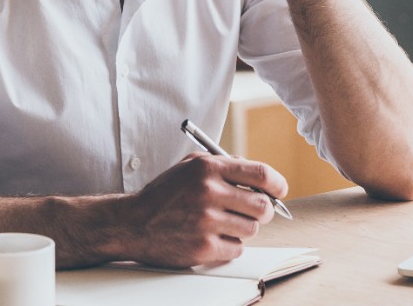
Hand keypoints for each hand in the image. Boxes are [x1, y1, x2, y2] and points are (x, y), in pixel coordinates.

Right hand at [118, 154, 287, 267]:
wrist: (133, 222)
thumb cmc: (165, 194)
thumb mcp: (190, 166)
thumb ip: (224, 163)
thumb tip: (259, 175)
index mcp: (208, 169)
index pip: (261, 174)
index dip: (277, 184)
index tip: (279, 191)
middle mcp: (208, 193)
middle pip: (262, 206)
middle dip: (264, 211)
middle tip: (255, 212)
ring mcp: (206, 222)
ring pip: (252, 229)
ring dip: (244, 228)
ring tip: (225, 224)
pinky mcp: (203, 247)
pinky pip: (237, 249)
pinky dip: (230, 245)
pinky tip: (214, 237)